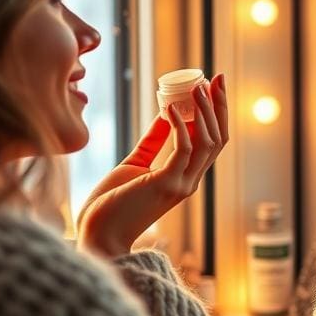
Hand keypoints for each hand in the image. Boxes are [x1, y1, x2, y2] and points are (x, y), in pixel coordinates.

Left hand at [77, 73, 228, 257]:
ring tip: (196, 86)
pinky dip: (179, 126)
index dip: (218, 112)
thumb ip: (153, 142)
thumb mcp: (135, 164)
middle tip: (216, 79)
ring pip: (207, 142)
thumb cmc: (111, 204)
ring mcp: (180, 184)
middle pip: (218, 139)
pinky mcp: (164, 186)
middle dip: (219, 106)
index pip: (213, 141)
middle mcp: (189, 181)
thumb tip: (165, 114)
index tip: (214, 85)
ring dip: (203, 111)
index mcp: (185, 176)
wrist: (97, 236)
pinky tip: (169, 107)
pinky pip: (181, 150)